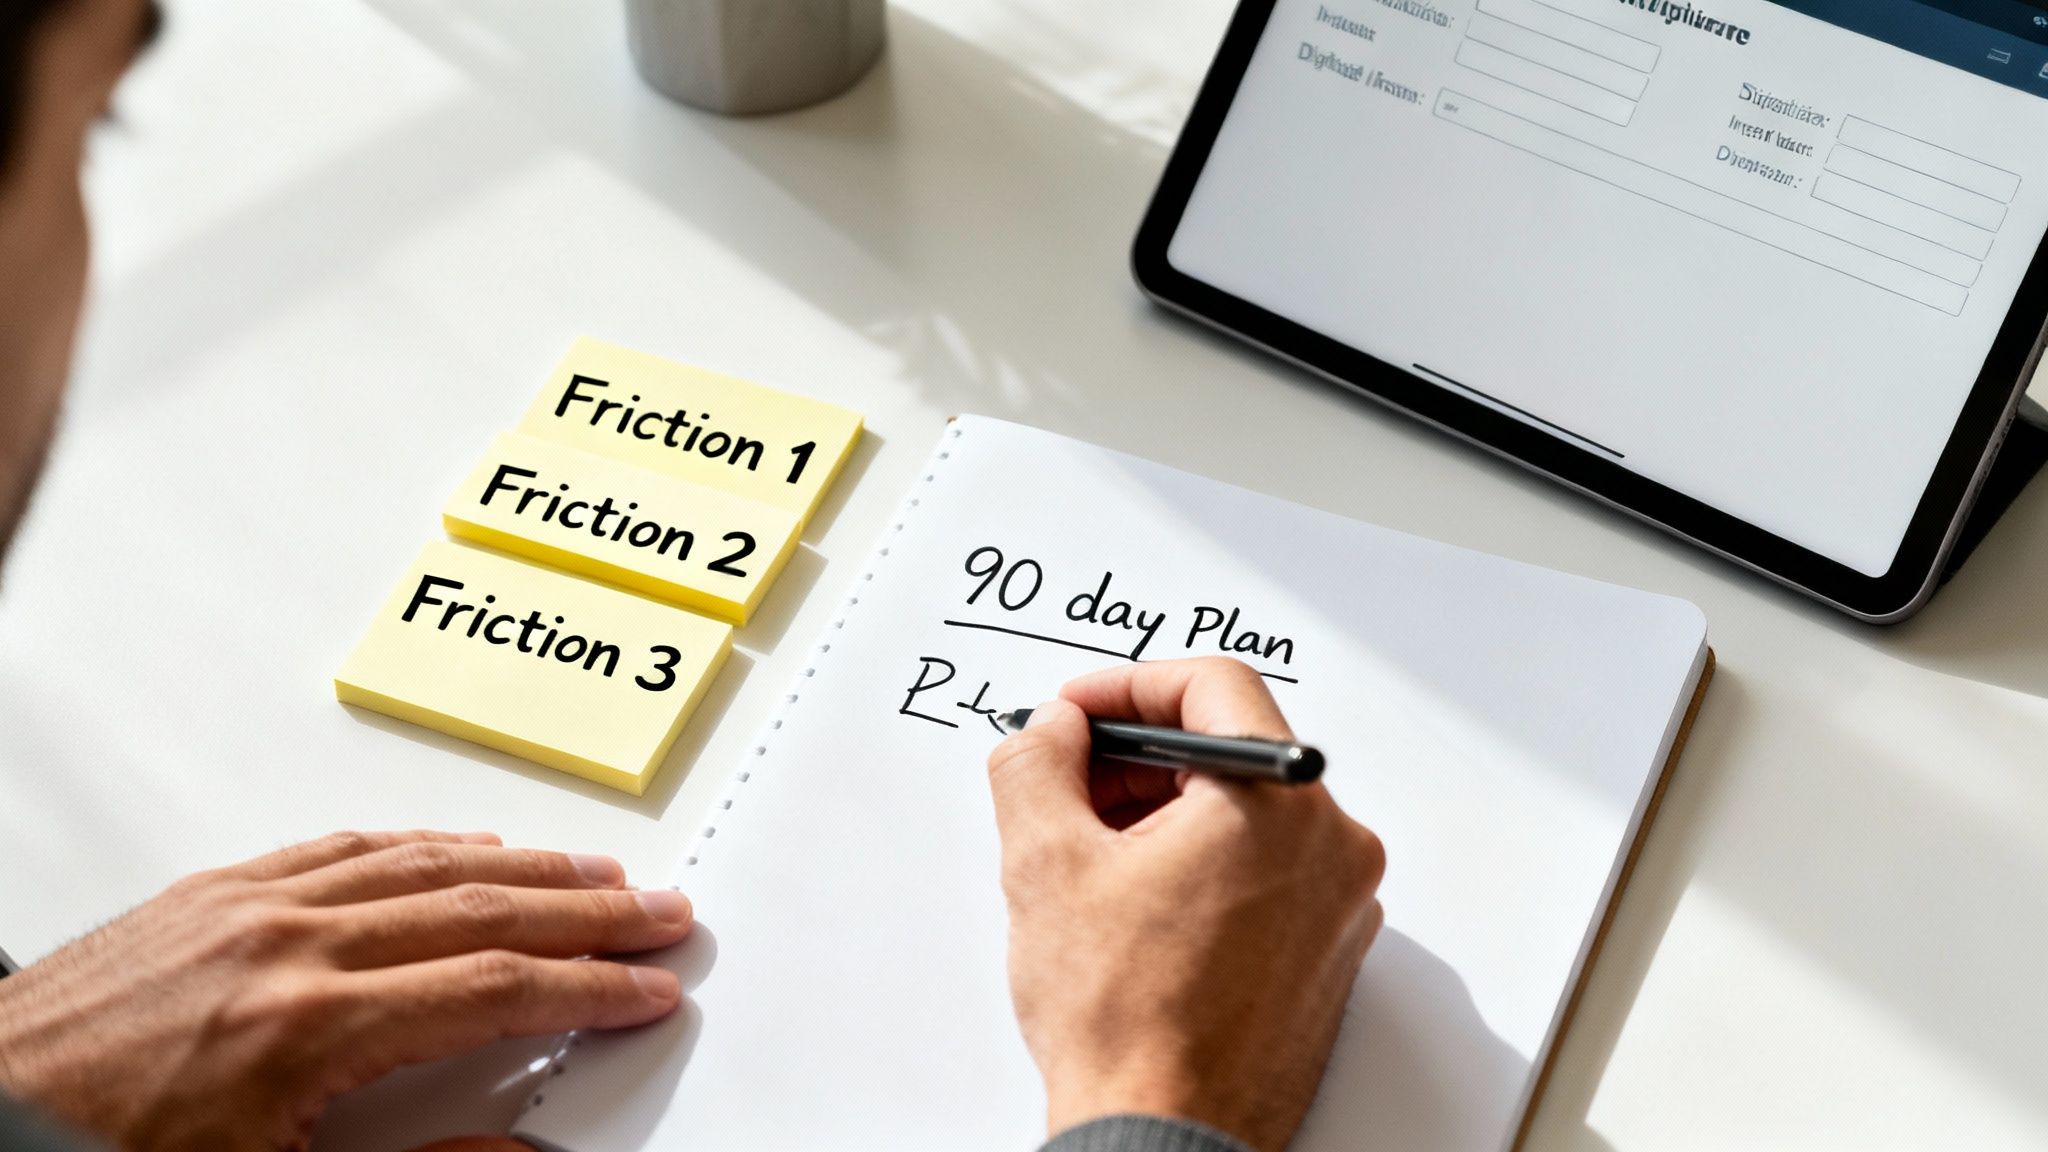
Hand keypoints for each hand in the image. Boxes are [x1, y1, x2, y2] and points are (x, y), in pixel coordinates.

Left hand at [0, 830, 692, 1150]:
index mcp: (306, 1028)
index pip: (493, 989)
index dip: (587, 986)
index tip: (645, 986)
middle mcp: (283, 946)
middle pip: (479, 909)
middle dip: (587, 910)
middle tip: (658, 909)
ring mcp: (243, 908)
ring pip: (422, 864)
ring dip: (523, 866)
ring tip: (592, 869)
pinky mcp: (207, 895)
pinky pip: (341, 848)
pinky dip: (423, 846)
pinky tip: (464, 849)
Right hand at [987, 658, 1384, 1151]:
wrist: (1164, 1136)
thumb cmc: (1125, 1022)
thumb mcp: (1044, 862)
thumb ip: (1038, 763)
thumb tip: (1049, 731)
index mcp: (1280, 806)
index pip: (1213, 685)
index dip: (1127, 686)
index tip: (1077, 714)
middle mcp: (1332, 848)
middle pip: (1232, 750)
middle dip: (1137, 757)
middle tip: (1067, 784)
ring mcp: (1338, 905)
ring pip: (1245, 814)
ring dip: (1162, 813)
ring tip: (1090, 857)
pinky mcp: (1326, 952)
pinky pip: (1264, 871)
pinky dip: (1199, 865)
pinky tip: (1133, 906)